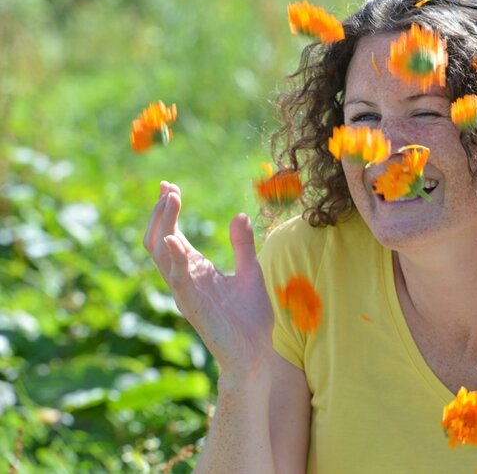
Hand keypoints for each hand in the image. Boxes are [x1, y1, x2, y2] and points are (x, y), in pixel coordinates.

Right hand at [143, 181, 273, 379]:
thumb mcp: (250, 272)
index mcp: (196, 270)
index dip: (169, 211)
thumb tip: (240, 215)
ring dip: (163, 226)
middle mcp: (185, 279)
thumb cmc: (252, 317)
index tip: (170, 186)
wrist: (256, 351)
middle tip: (168, 189)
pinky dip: (172, 259)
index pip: (172, 234)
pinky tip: (174, 239)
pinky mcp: (193, 306)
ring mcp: (186, 292)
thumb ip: (242, 245)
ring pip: (160, 255)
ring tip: (171, 200)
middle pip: (158, 240)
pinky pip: (176, 279)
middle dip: (161, 213)